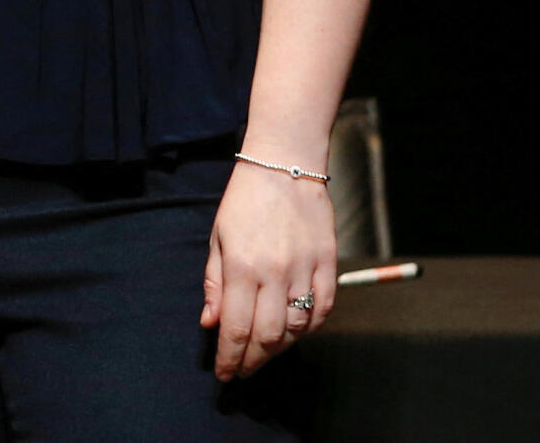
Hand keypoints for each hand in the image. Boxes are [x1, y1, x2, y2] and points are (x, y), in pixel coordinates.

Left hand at [203, 161, 338, 379]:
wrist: (285, 167)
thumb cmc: (244, 202)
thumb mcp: (217, 238)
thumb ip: (214, 283)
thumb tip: (210, 323)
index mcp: (242, 267)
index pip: (235, 328)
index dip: (229, 357)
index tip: (224, 373)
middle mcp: (274, 274)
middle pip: (267, 336)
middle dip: (252, 360)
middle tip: (242, 370)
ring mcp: (305, 271)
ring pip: (297, 329)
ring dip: (279, 348)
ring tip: (264, 353)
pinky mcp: (329, 266)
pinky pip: (323, 311)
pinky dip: (310, 328)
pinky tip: (296, 333)